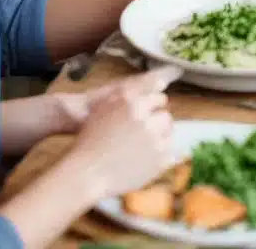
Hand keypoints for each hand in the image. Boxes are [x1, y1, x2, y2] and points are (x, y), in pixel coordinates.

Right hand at [66, 66, 179, 199]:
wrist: (86, 174)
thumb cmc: (90, 141)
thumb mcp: (104, 107)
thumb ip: (129, 93)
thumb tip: (161, 81)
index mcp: (132, 102)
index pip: (159, 98)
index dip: (153, 109)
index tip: (147, 117)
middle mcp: (145, 118)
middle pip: (165, 116)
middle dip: (157, 124)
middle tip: (145, 134)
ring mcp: (153, 139)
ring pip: (169, 134)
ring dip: (160, 138)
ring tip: (144, 147)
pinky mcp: (159, 159)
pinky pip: (170, 153)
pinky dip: (162, 156)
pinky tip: (146, 159)